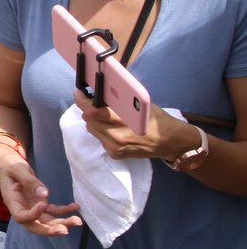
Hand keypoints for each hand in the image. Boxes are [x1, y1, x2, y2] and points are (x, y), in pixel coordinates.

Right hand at [0, 151, 79, 236]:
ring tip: (77, 221)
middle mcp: (22, 208)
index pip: (21, 217)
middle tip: (65, 230)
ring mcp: (32, 207)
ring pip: (46, 221)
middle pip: (35, 225)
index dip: (33, 215)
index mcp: (12, 202)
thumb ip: (30, 181)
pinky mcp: (40, 203)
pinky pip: (53, 211)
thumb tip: (45, 194)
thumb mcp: (17, 169)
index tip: (44, 204)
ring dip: (62, 223)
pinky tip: (75, 207)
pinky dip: (64, 211)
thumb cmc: (9, 165)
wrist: (8, 164)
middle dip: (50, 230)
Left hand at [77, 94, 194, 161]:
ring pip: (91, 129)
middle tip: (93, 103)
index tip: (79, 94)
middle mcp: (117, 136)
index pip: (93, 112)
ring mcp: (115, 147)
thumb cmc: (157, 120)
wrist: (170, 142)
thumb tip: (100, 94)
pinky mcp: (115, 154)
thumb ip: (120, 102)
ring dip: (94, 121)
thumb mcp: (140, 106)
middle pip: (88, 120)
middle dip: (88, 110)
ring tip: (105, 116)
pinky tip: (113, 128)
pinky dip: (102, 131)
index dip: (83, 102)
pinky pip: (99, 139)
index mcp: (124, 121)